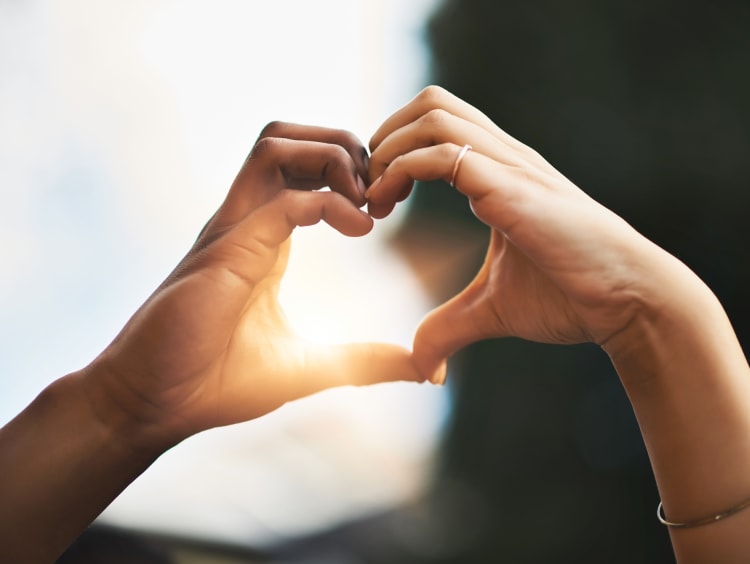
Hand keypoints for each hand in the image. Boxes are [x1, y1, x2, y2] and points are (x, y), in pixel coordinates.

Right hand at [88, 122, 421, 446]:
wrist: (154, 407)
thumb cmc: (216, 384)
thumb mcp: (310, 369)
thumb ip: (365, 363)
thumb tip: (423, 371)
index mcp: (262, 238)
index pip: (302, 168)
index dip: (351, 173)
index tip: (386, 210)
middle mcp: (244, 221)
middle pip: (289, 136)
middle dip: (346, 147)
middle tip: (380, 194)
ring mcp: (232, 230)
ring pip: (276, 143)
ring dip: (333, 158)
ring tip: (366, 203)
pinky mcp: (227, 252)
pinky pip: (281, 198)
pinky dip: (328, 202)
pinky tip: (361, 230)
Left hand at [367, 86, 690, 380]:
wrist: (628, 300)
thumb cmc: (570, 297)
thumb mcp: (492, 309)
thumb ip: (449, 326)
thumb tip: (421, 366)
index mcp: (501, 172)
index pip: (438, 124)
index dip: (396, 148)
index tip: (377, 199)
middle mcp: (504, 157)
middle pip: (431, 102)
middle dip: (386, 136)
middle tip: (367, 189)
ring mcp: (510, 166)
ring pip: (433, 114)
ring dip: (389, 150)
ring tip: (374, 199)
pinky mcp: (511, 187)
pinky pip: (443, 154)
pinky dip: (401, 171)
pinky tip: (388, 208)